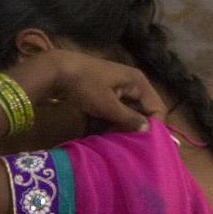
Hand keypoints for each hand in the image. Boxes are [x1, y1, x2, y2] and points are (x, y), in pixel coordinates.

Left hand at [10, 49, 166, 132]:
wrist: (55, 70)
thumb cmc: (85, 86)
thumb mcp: (108, 105)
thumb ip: (129, 119)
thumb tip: (148, 131)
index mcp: (139, 82)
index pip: (157, 107)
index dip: (153, 125)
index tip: (144, 143)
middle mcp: (133, 83)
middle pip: (144, 109)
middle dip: (137, 127)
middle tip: (129, 144)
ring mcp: (120, 86)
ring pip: (130, 110)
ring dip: (124, 125)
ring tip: (117, 140)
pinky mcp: (107, 90)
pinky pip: (118, 108)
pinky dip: (114, 119)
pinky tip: (106, 131)